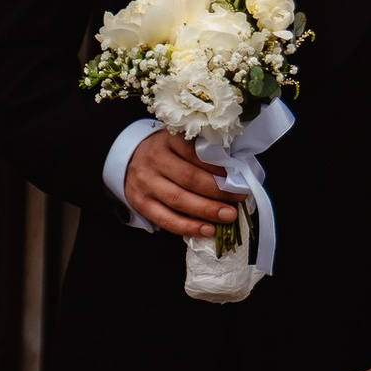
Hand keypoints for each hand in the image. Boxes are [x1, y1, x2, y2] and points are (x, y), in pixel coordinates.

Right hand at [122, 128, 242, 236]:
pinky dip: (188, 227)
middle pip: (189, 178)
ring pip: (178, 200)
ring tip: (228, 216)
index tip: (237, 175)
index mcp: (168, 140)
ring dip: (206, 210)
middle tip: (239, 197)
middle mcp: (154, 160)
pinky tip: (207, 230)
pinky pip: (165, 219)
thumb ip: (203, 152)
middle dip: (217, 191)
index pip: (194, 152)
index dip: (216, 165)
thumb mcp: (181, 142)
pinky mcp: (141, 204)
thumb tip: (234, 172)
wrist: (130, 159)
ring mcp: (146, 183)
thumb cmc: (167, 151)